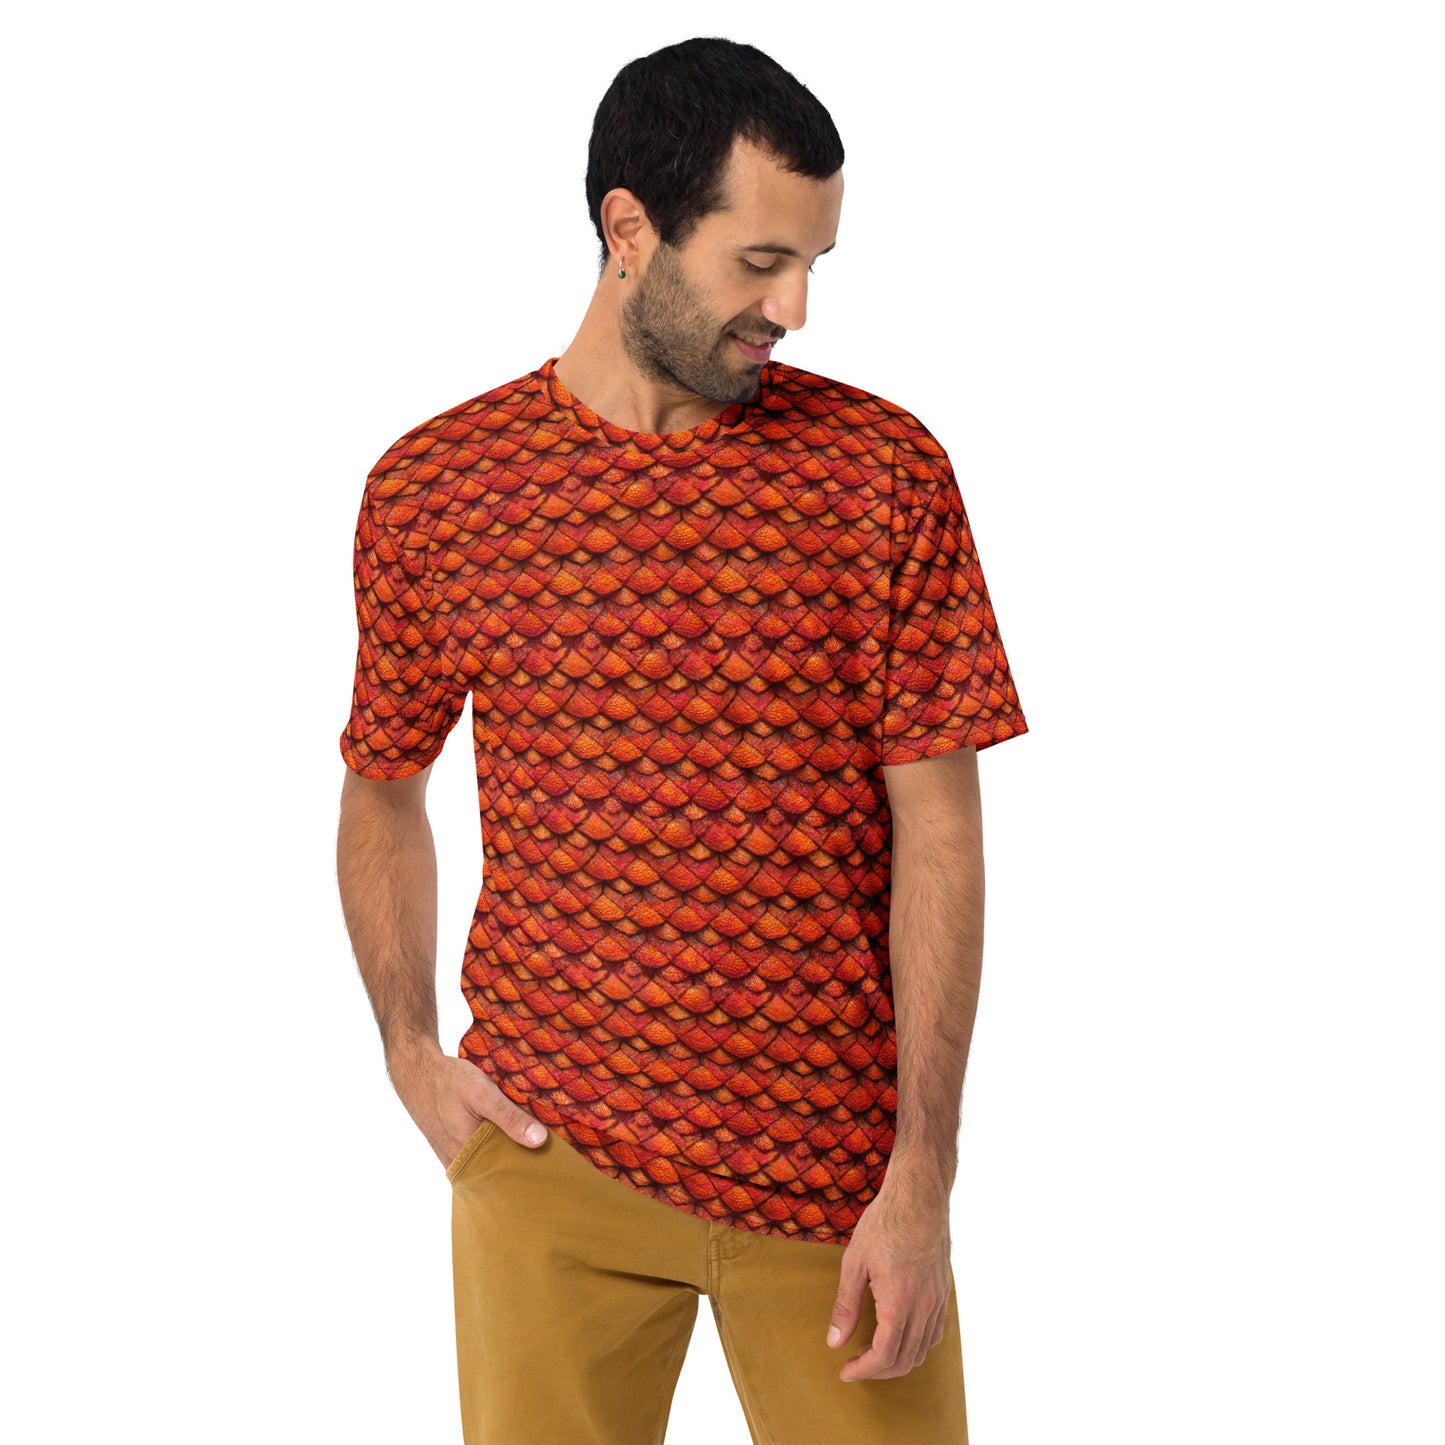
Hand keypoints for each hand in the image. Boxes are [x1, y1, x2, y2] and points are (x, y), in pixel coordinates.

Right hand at [386, 1045, 548, 1169]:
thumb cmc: (449, 1081)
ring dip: (510, 1158)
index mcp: (470, 1155)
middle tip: (554, 1162)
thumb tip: (540, 1141)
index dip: (532, 1174)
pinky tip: (513, 1140)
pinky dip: (497, 1150)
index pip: (507, 1177)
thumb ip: (509, 1117)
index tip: (557, 1170)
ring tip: (539, 1150)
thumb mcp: (482, 1093)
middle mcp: (462, 1163)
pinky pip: (480, 1157)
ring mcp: (456, 1158)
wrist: (417, 1072)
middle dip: (524, 1168)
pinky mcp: (454, 1150)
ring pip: (490, 1166)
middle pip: (500, 1174)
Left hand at [825, 1179, 952, 1381]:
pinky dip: (917, 1346)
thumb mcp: (855, 1262)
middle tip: (855, 1364)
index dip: (863, 1370)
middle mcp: (923, 1307)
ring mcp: (937, 1300)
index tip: (845, 1371)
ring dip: (897, 1361)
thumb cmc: (885, 1224)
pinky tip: (900, 1336)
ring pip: (922, 1350)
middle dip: (877, 1370)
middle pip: (904, 1359)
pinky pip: (935, 1333)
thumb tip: (834, 1341)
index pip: (884, 1355)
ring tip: (873, 1352)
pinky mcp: (944, 1292)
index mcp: (899, 1303)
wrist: (920, 1197)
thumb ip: (845, 1305)